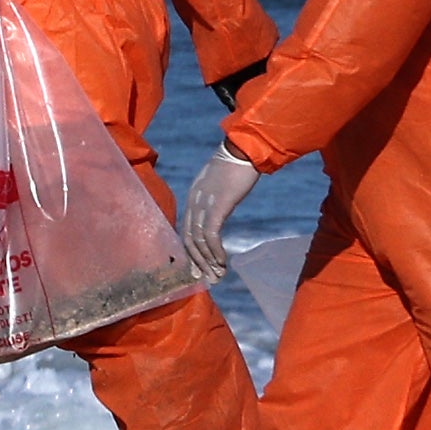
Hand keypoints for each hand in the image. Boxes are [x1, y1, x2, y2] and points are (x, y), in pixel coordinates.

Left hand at [179, 148, 262, 278]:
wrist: (244, 149)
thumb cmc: (238, 162)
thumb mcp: (222, 179)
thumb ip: (217, 192)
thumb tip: (222, 201)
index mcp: (193, 196)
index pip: (186, 230)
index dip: (191, 252)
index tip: (199, 268)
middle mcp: (193, 202)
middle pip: (188, 239)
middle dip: (197, 262)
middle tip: (207, 280)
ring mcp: (203, 205)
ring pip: (197, 241)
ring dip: (207, 262)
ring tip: (218, 276)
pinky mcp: (217, 207)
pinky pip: (211, 236)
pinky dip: (215, 252)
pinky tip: (223, 263)